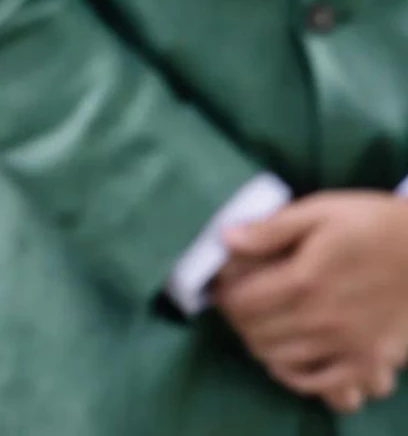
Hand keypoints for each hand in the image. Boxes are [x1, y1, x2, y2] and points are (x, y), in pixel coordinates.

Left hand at [214, 192, 407, 410]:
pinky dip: (297, 376)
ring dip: (260, 345)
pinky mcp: (371, 363)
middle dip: (238, 319)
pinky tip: (289, 357)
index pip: (242, 302)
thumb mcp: (320, 210)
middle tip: (237, 304)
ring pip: (281, 361)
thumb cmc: (374, 224)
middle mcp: (323, 320)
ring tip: (259, 325)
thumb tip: (226, 239)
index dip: (223, 295)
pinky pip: (323, 386)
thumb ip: (271, 229)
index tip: (221, 285)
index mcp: (305, 279)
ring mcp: (348, 347)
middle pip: (257, 334)